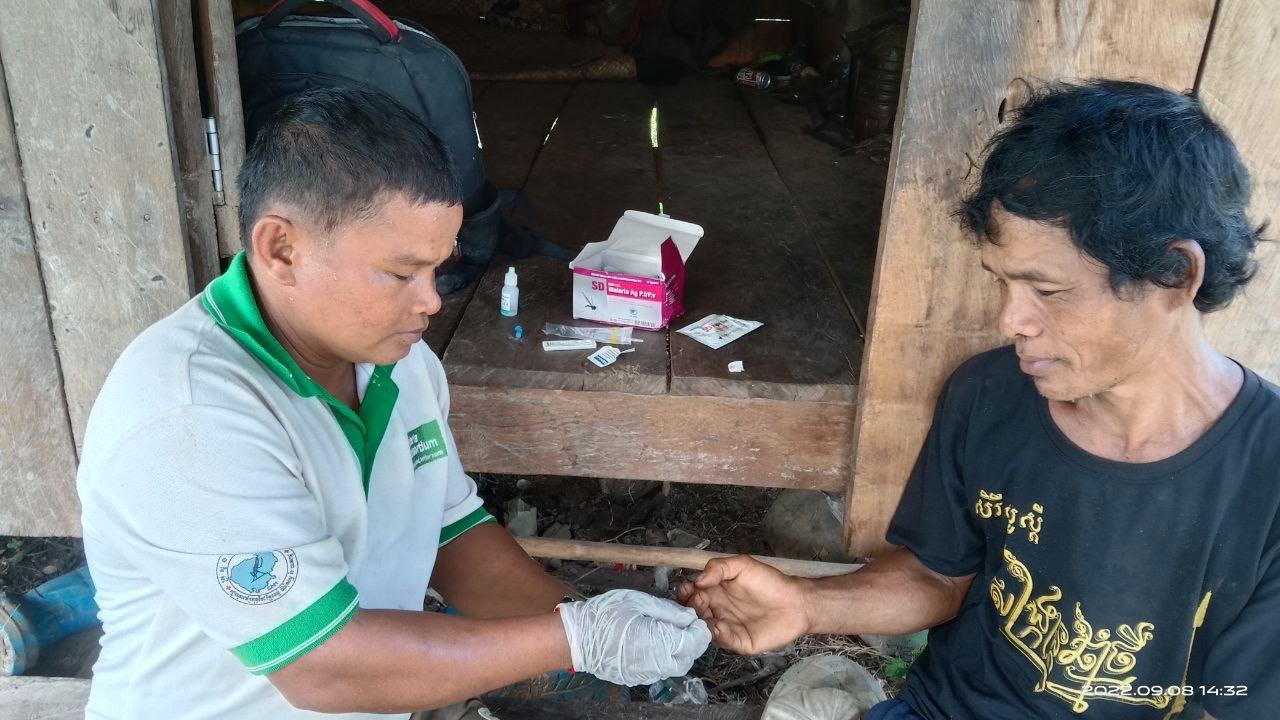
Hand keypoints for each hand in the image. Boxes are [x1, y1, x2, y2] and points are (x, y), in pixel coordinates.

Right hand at [556, 589, 710, 685]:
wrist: (578, 638)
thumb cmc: (606, 614)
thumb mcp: (639, 602)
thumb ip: (668, 611)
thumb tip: (689, 617)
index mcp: (659, 642)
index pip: (694, 642)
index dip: (699, 629)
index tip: (695, 618)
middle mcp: (657, 664)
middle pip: (689, 657)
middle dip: (693, 641)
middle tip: (686, 624)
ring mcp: (647, 674)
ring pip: (676, 666)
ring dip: (681, 651)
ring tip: (671, 631)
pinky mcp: (638, 678)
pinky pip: (661, 670)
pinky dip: (666, 658)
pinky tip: (656, 642)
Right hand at [676, 555, 810, 654]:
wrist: (797, 601)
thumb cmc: (770, 582)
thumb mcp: (743, 565)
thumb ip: (719, 567)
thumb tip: (698, 580)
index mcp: (715, 591)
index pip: (692, 594)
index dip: (685, 592)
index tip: (686, 589)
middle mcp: (717, 610)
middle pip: (694, 613)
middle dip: (690, 608)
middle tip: (697, 602)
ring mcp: (727, 627)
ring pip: (705, 629)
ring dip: (700, 623)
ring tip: (704, 616)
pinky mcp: (739, 642)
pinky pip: (724, 641)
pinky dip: (718, 635)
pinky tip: (719, 626)